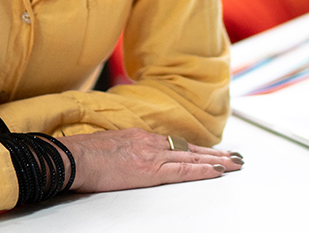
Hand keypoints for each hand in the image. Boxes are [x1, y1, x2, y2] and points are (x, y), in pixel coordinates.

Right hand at [63, 128, 242, 191]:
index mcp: (140, 137)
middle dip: (214, 154)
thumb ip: (127, 150)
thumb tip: (133, 158)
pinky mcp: (149, 169)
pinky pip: (183, 170)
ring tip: (234, 164)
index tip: (212, 152)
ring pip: (192, 157)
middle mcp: (150, 142)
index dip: (196, 149)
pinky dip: (202, 170)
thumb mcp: (111, 146)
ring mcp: (151, 155)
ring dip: (216, 161)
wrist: (73, 157)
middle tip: (235, 157)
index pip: (175, 143)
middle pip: (189, 148)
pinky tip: (216, 172)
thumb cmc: (84, 155)